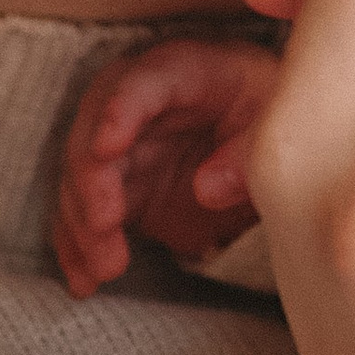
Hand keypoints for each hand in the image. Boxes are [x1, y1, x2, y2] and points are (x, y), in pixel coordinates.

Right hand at [51, 40, 279, 300]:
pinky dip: (78, 248)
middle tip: (103, 226)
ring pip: (80, 180)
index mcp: (183, 71)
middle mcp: (137, 103)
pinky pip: (85, 214)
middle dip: (90, 183)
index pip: (141, 83)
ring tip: (103, 271)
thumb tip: (207, 188)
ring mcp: (122, 146)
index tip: (106, 148)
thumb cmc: (269, 115)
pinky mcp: (116, 186)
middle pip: (92, 132)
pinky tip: (84, 283)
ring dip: (82, 226)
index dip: (120, 112)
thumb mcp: (276, 127)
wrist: (260, 134)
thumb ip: (247, 154)